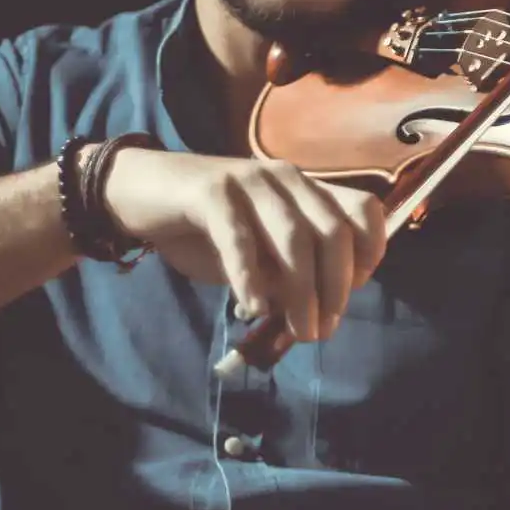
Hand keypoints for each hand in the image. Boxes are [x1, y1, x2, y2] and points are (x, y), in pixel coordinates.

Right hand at [102, 149, 386, 340]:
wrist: (140, 191)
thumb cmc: (208, 229)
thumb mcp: (259, 254)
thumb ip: (287, 275)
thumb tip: (316, 316)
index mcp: (307, 189)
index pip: (364, 211)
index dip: (369, 253)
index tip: (352, 293)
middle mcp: (288, 179)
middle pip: (334, 231)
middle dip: (336, 286)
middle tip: (322, 329)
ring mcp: (251, 182)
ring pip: (294, 237)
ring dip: (302, 291)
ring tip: (299, 330)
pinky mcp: (212, 192)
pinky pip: (239, 238)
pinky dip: (250, 277)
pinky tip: (251, 308)